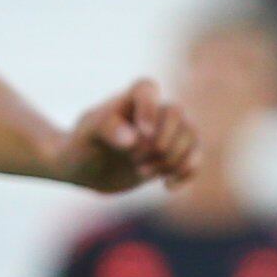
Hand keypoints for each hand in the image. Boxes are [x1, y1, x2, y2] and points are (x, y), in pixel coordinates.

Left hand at [62, 78, 197, 193]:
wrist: (85, 169)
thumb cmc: (82, 145)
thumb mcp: (86, 135)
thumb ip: (107, 128)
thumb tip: (133, 138)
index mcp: (129, 99)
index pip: (147, 89)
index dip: (149, 110)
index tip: (142, 134)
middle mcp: (153, 111)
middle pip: (177, 114)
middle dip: (160, 142)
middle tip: (134, 160)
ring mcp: (165, 132)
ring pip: (191, 136)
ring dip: (171, 159)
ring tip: (140, 172)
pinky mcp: (171, 155)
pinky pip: (194, 159)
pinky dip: (187, 173)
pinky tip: (167, 187)